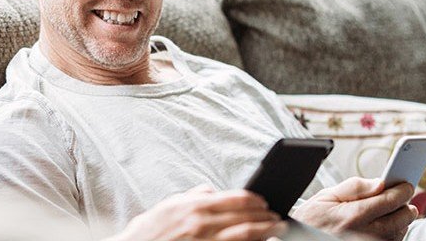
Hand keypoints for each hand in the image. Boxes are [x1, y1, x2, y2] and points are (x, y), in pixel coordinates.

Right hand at [110, 185, 286, 240]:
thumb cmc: (148, 233)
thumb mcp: (166, 207)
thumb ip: (190, 197)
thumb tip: (210, 190)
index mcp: (193, 206)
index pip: (234, 198)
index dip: (254, 199)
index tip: (264, 201)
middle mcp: (202, 222)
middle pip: (245, 216)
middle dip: (265, 215)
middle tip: (277, 215)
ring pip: (245, 234)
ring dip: (266, 230)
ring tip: (277, 228)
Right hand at [291, 177, 418, 240]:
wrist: (300, 240)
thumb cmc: (311, 220)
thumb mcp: (325, 197)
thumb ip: (353, 187)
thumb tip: (379, 182)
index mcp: (352, 216)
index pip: (389, 200)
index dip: (401, 190)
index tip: (405, 184)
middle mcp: (364, 234)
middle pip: (401, 217)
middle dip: (405, 205)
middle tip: (402, 196)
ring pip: (399, 231)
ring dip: (400, 219)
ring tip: (393, 209)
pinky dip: (394, 232)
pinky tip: (385, 224)